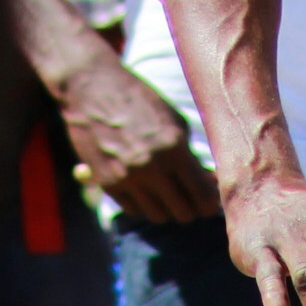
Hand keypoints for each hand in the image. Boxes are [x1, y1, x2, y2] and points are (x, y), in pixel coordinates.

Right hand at [57, 56, 218, 223]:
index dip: (212, 202)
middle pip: (183, 213)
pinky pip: (134, 209)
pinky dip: (143, 204)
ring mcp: (127, 178)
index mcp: (174, 148)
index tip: (213, 200)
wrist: (92, 89)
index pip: (204, 195)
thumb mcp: (175, 122)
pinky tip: (147, 188)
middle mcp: (151, 167)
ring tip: (169, 191)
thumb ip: (191, 156)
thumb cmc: (140, 101)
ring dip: (167, 208)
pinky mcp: (106, 183)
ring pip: (158, 216)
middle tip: (192, 197)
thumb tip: (208, 185)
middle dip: (192, 207)